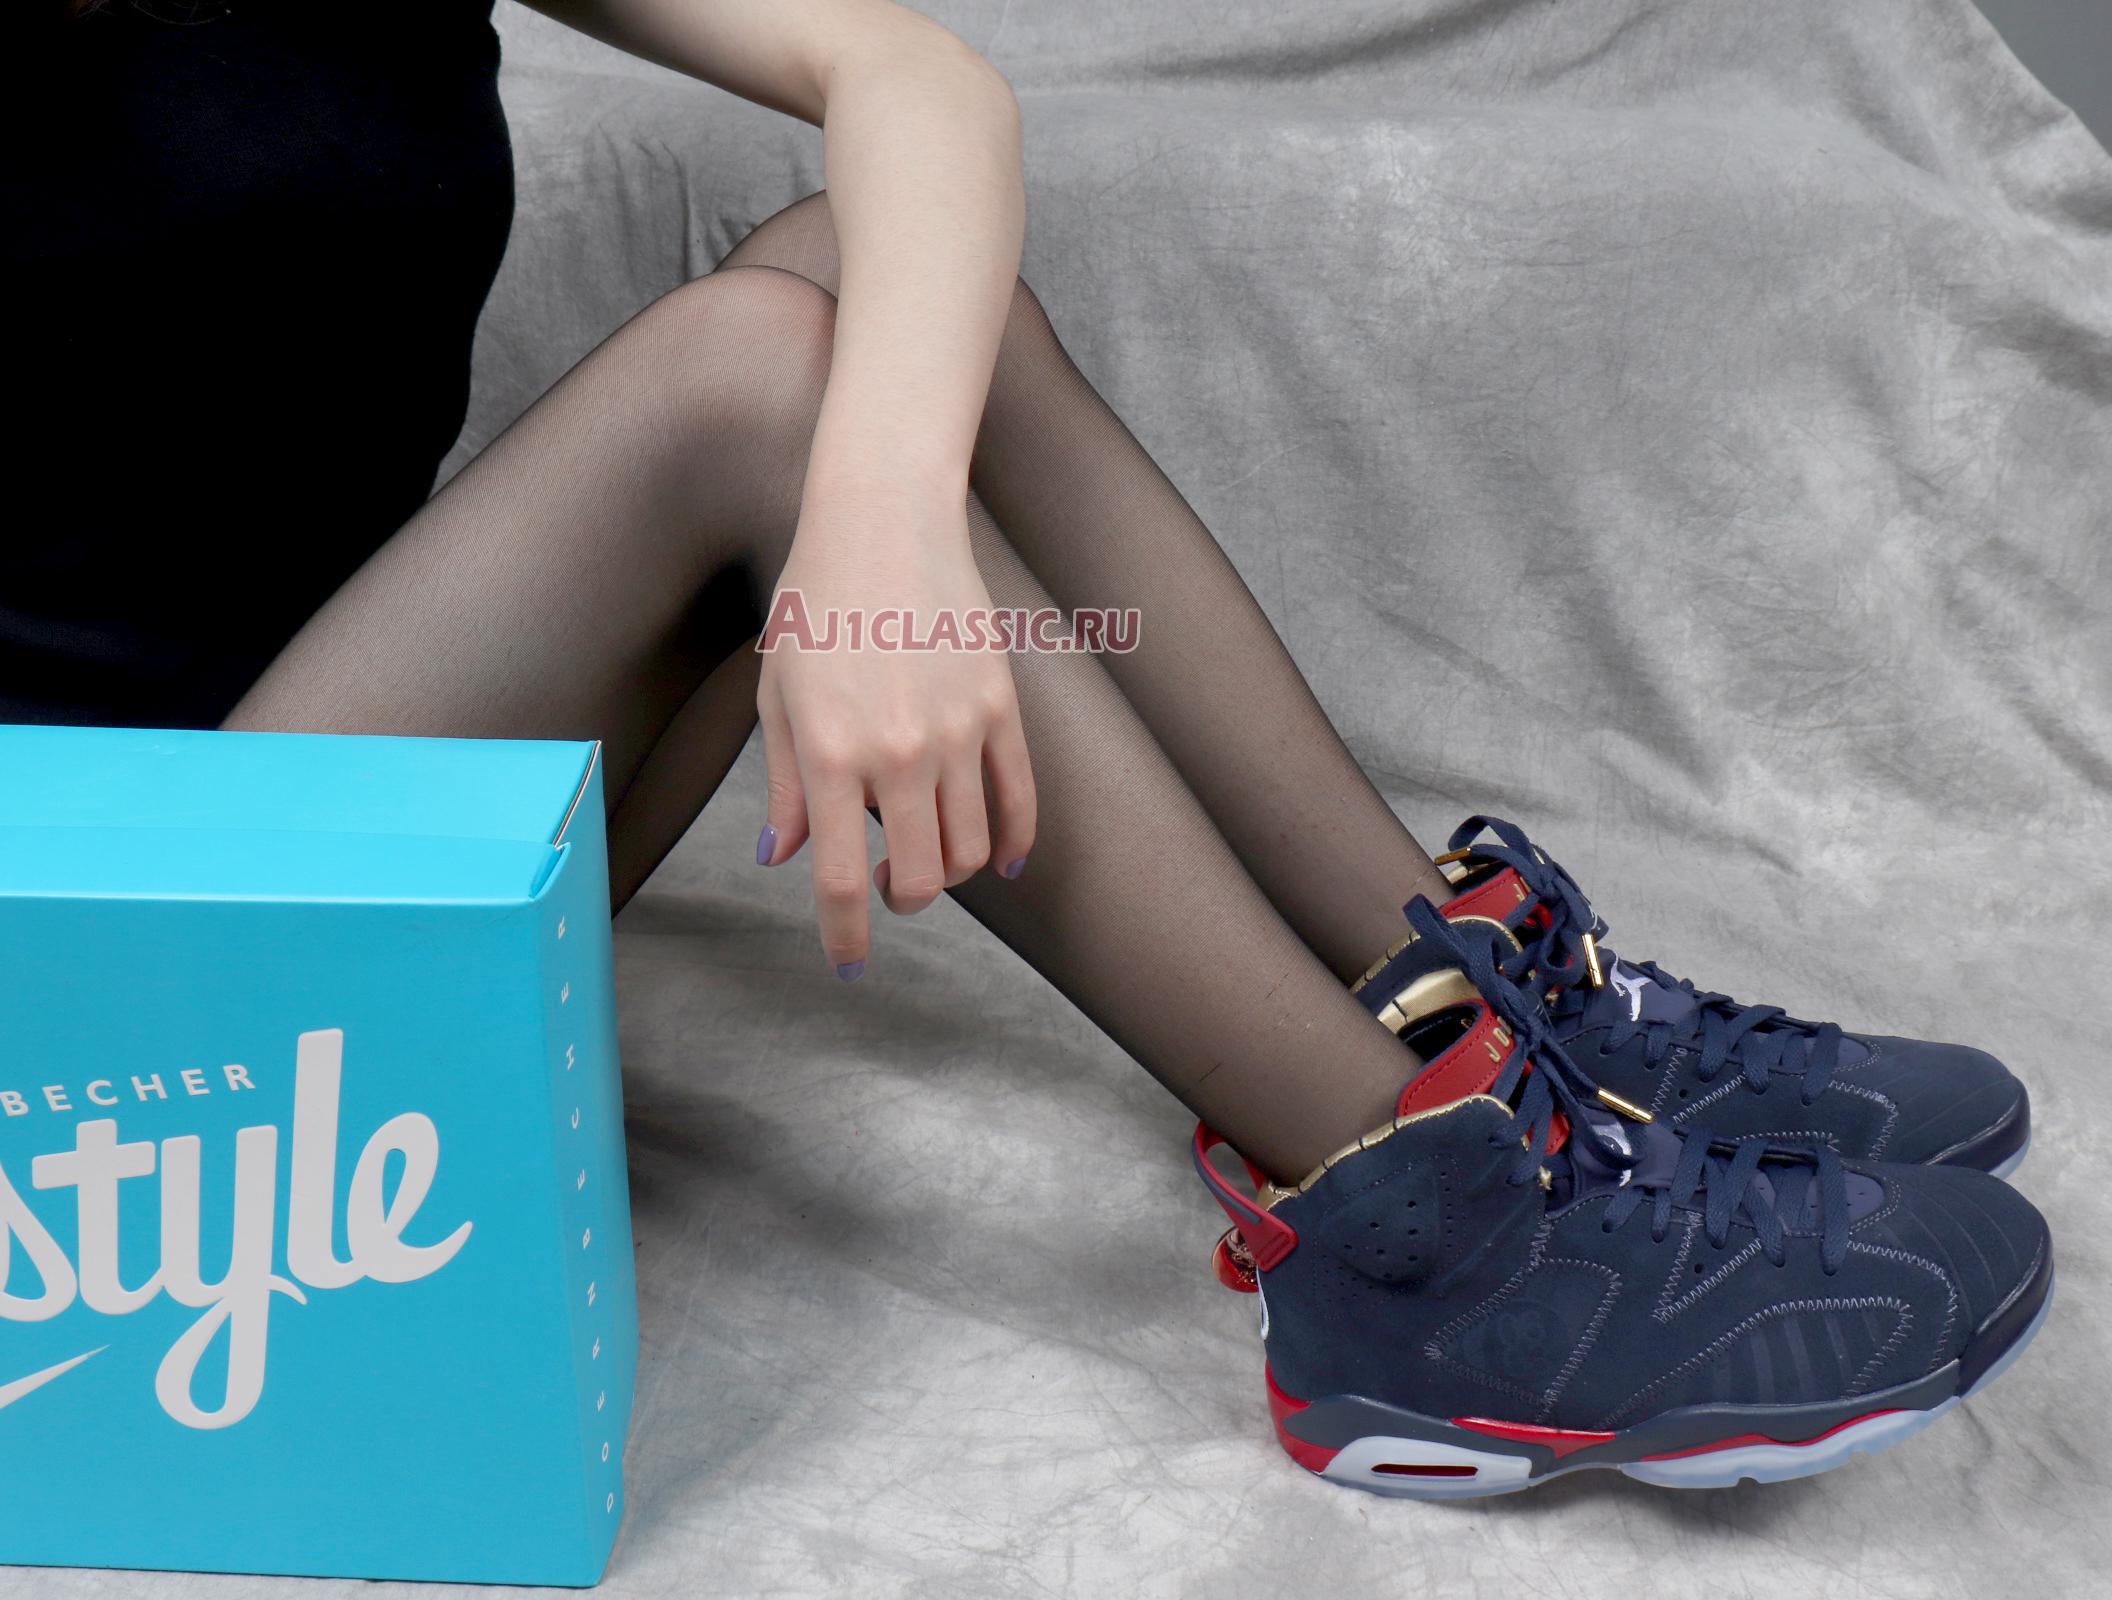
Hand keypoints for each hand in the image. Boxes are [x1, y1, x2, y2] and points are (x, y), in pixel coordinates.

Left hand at [754, 491, 1036, 977]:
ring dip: (950, 873)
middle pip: (922, 880)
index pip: (840, 880)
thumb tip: (784, 857)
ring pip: (972, 850)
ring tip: (925, 852)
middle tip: (884, 887)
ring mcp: (960, 733)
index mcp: (833, 755)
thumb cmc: (815, 601)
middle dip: (901, 902)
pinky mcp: (1002, 709)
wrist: (884, 518)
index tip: (848, 961)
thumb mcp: (777, 694)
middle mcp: (900, 754)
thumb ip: (787, 785)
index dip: (845, 935)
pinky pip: (1020, 801)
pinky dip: (1013, 844)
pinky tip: (1000, 861)